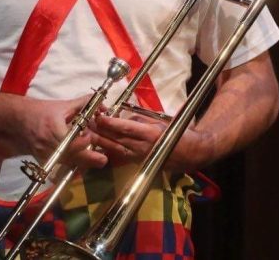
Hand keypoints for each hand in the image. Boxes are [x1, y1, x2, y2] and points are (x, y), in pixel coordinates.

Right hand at [19, 95, 107, 169]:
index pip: (69, 141)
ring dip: (83, 163)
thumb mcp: (63, 105)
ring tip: (99, 162)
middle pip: (70, 157)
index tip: (91, 136)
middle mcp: (48, 144)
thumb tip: (102, 105)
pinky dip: (72, 165)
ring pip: (66, 163)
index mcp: (53, 129)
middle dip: (88, 159)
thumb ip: (84, 103)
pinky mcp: (43, 161)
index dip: (82, 141)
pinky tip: (84, 164)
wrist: (19, 120)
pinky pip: (60, 167)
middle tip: (104, 160)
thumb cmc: (42, 111)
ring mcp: (44, 155)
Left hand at [91, 113, 213, 171]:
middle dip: (101, 131)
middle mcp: (143, 147)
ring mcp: (139, 157)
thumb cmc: (178, 133)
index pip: (126, 128)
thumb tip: (126, 116)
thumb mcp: (161, 121)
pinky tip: (99, 146)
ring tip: (88, 133)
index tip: (98, 115)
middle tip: (86, 122)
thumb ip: (142, 119)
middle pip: (117, 139)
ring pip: (116, 149)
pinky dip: (109, 150)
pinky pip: (120, 156)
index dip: (111, 122)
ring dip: (101, 141)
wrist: (191, 154)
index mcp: (150, 134)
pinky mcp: (138, 163)